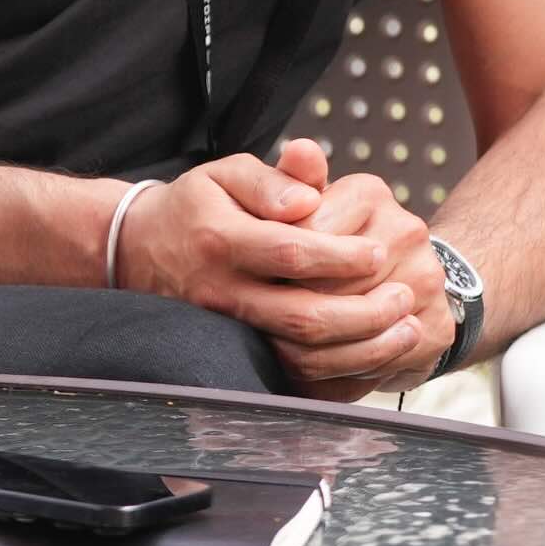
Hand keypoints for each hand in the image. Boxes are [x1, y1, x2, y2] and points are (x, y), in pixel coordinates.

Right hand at [113, 138, 451, 396]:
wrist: (137, 249)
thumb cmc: (197, 204)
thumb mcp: (226, 174)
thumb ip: (271, 179)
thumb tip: (308, 197)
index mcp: (221, 239)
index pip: (290, 253)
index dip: (340, 256)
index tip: (380, 251)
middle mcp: (221, 291)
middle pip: (300, 316)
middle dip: (363, 311)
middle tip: (406, 296)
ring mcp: (225, 328)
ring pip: (298, 352)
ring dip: (361, 346)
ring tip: (407, 327)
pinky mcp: (232, 351)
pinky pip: (291, 372)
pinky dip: (338, 370)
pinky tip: (377, 354)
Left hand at [253, 139, 457, 395]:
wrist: (407, 276)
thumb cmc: (337, 238)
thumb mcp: (307, 201)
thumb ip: (293, 177)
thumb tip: (298, 150)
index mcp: (370, 193)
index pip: (306, 236)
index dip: (272, 269)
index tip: (250, 282)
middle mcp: (406, 231)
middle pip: (327, 288)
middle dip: (283, 313)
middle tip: (253, 325)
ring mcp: (426, 280)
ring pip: (349, 332)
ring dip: (305, 352)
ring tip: (275, 352)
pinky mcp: (435, 328)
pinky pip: (375, 363)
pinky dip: (336, 376)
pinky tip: (311, 373)